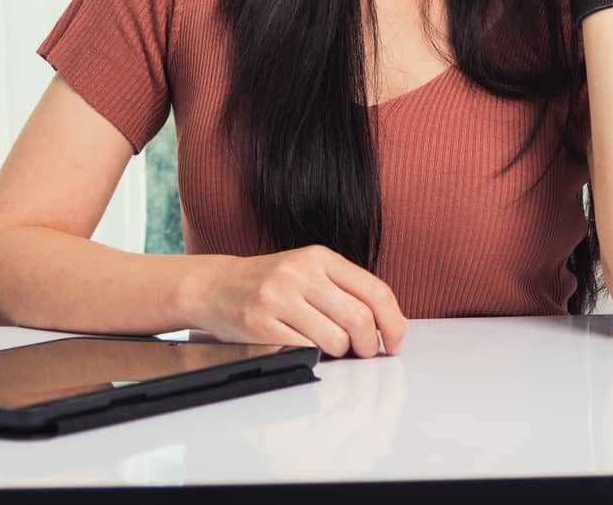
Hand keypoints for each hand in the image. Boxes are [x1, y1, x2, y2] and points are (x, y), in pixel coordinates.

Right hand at [187, 245, 407, 358]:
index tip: (396, 341)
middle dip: (370, 345)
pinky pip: (306, 349)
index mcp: (321, 257)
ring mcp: (280, 297)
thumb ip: (345, 289)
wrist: (216, 286)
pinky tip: (308, 348)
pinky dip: (315, 356)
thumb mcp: (308, 270)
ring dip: (342, 353)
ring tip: (333, 348)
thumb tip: (387, 324)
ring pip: (336, 339)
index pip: (376, 291)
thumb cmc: (269, 282)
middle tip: (366, 353)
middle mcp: (302, 272)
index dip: (394, 322)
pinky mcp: (262, 323)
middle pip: (360, 318)